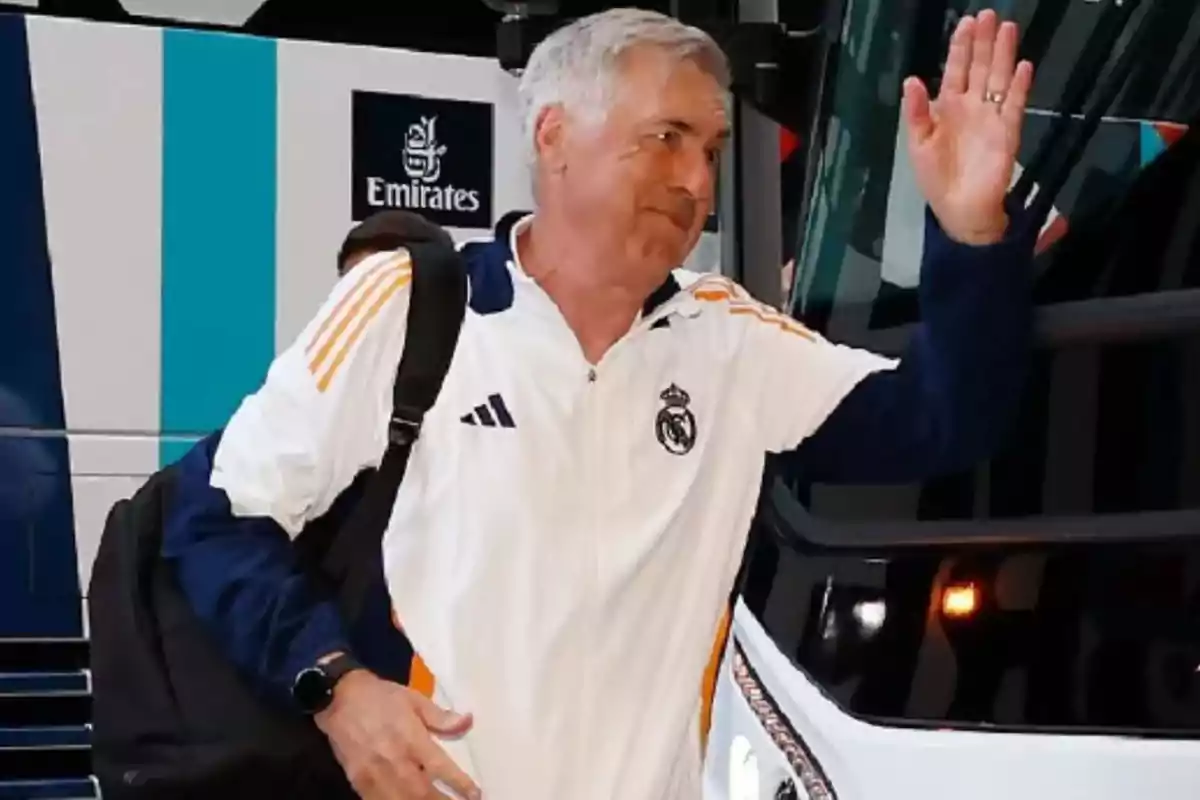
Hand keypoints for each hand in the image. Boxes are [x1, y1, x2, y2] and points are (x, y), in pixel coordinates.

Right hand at [315, 669, 479, 798]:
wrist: (339, 697)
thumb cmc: (382, 696)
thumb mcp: (414, 699)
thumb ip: (440, 716)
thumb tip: (468, 721)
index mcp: (410, 737)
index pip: (439, 766)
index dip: (459, 783)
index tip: (475, 793)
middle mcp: (394, 759)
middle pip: (422, 792)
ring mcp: (374, 773)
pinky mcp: (358, 781)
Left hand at [902, 9, 1034, 244]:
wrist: (960, 209)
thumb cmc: (936, 178)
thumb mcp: (918, 145)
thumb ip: (916, 113)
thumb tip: (911, 80)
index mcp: (947, 108)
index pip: (956, 70)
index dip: (960, 47)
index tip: (966, 22)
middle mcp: (971, 106)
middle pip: (979, 67)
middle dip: (984, 42)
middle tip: (990, 14)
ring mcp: (991, 117)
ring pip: (998, 79)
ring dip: (1003, 55)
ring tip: (1008, 28)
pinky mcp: (1007, 132)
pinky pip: (1013, 105)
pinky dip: (1018, 87)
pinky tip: (1022, 67)